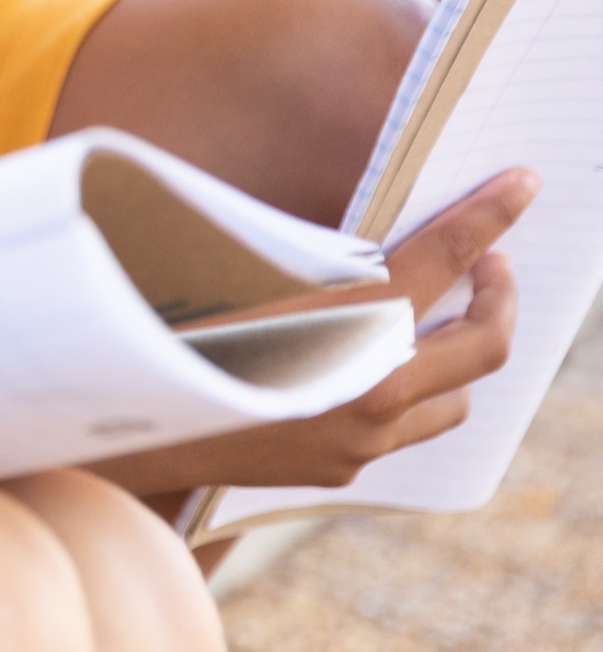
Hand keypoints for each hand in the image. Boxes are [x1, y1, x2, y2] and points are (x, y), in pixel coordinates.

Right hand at [89, 167, 534, 498]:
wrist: (126, 429)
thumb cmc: (169, 327)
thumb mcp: (242, 274)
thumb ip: (318, 261)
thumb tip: (371, 240)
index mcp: (349, 325)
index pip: (443, 256)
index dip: (490, 215)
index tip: (524, 183)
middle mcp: (374, 388)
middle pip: (484, 343)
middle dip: (498, 296)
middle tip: (492, 264)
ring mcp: (364, 438)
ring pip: (456, 398)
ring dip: (455, 355)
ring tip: (435, 324)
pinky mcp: (342, 468)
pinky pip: (402, 430)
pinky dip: (404, 394)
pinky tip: (370, 371)